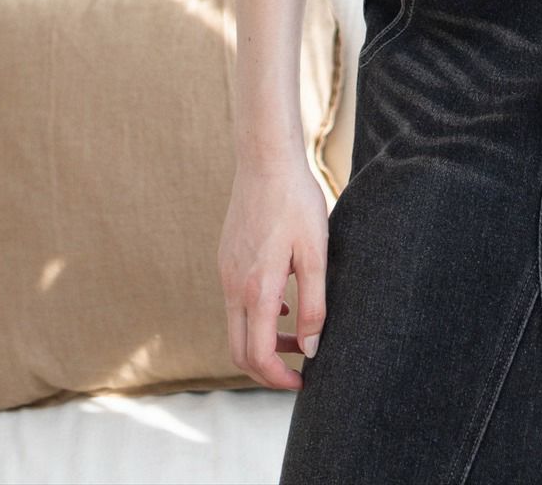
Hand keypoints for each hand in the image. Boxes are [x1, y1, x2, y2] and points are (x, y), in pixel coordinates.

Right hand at [218, 152, 329, 391]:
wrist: (265, 161)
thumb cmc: (296, 203)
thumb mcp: (316, 254)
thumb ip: (314, 305)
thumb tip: (310, 349)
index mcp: (256, 289)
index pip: (258, 356)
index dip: (279, 378)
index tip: (302, 381)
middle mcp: (233, 286)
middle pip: (239, 351)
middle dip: (266, 370)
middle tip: (297, 371)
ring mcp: (225, 272)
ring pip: (235, 328)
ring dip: (262, 343)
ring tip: (295, 338)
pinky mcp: (226, 259)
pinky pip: (235, 303)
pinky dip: (255, 317)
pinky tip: (282, 303)